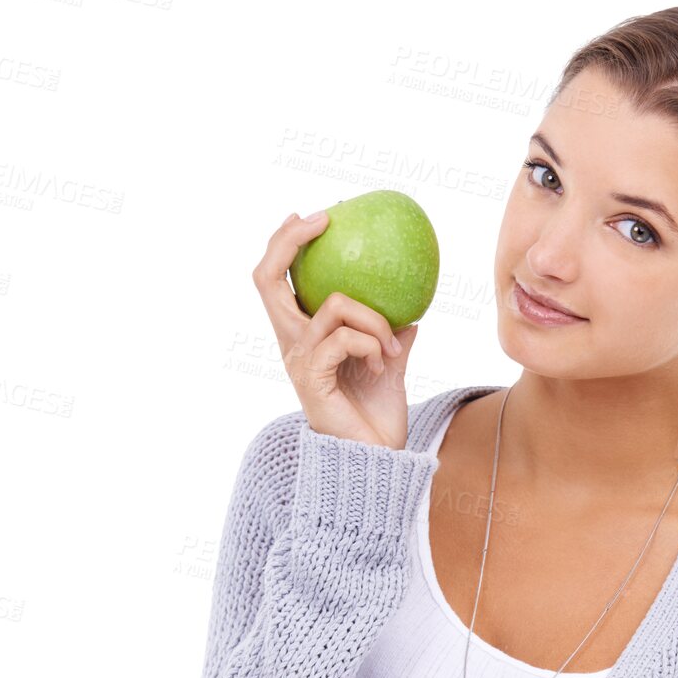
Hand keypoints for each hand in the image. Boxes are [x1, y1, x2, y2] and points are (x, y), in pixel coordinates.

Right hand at [252, 210, 420, 446]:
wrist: (376, 459)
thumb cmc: (377, 418)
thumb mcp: (388, 367)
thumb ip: (391, 337)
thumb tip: (411, 313)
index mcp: (303, 337)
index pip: (275, 282)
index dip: (285, 244)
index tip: (313, 218)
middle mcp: (292, 344)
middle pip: (266, 279)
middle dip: (288, 241)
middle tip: (321, 222)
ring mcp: (299, 360)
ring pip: (332, 305)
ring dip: (373, 319)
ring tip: (392, 347)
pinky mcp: (312, 378)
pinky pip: (344, 338)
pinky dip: (372, 344)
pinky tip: (385, 363)